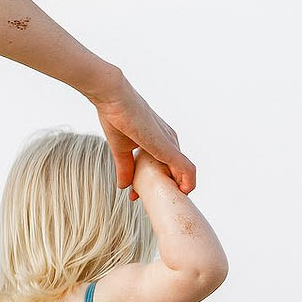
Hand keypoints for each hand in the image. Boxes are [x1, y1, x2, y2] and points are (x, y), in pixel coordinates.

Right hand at [90, 79, 195, 193]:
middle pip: (177, 170)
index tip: (139, 194)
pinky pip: (186, 169)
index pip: (167, 165)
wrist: (114, 100)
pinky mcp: (167, 147)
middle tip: (148, 200)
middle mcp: (169, 140)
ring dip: (178, 189)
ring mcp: (170, 144)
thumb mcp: (121, 150)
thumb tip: (124, 186)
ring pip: (184, 172)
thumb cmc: (116, 118)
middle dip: (167, 188)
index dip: (158, 182)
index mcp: (159, 140)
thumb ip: (125, 168)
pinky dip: (188, 182)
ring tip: (167, 201)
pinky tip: (184, 193)